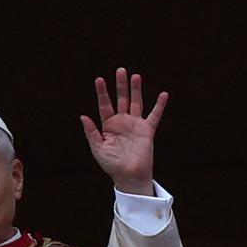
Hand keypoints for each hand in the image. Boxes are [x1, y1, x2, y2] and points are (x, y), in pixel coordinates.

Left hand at [80, 67, 167, 195]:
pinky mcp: (147, 130)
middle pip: (121, 99)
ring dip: (136, 89)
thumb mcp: (98, 148)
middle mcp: (122, 122)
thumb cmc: (112, 165)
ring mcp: (135, 124)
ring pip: (136, 102)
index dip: (102, 92)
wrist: (129, 176)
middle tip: (120, 70)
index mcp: (109, 125)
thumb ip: (91, 132)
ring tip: (135, 76)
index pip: (105, 105)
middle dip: (120, 85)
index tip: (99, 79)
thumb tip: (83, 116)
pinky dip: (160, 105)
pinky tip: (163, 94)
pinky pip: (155, 115)